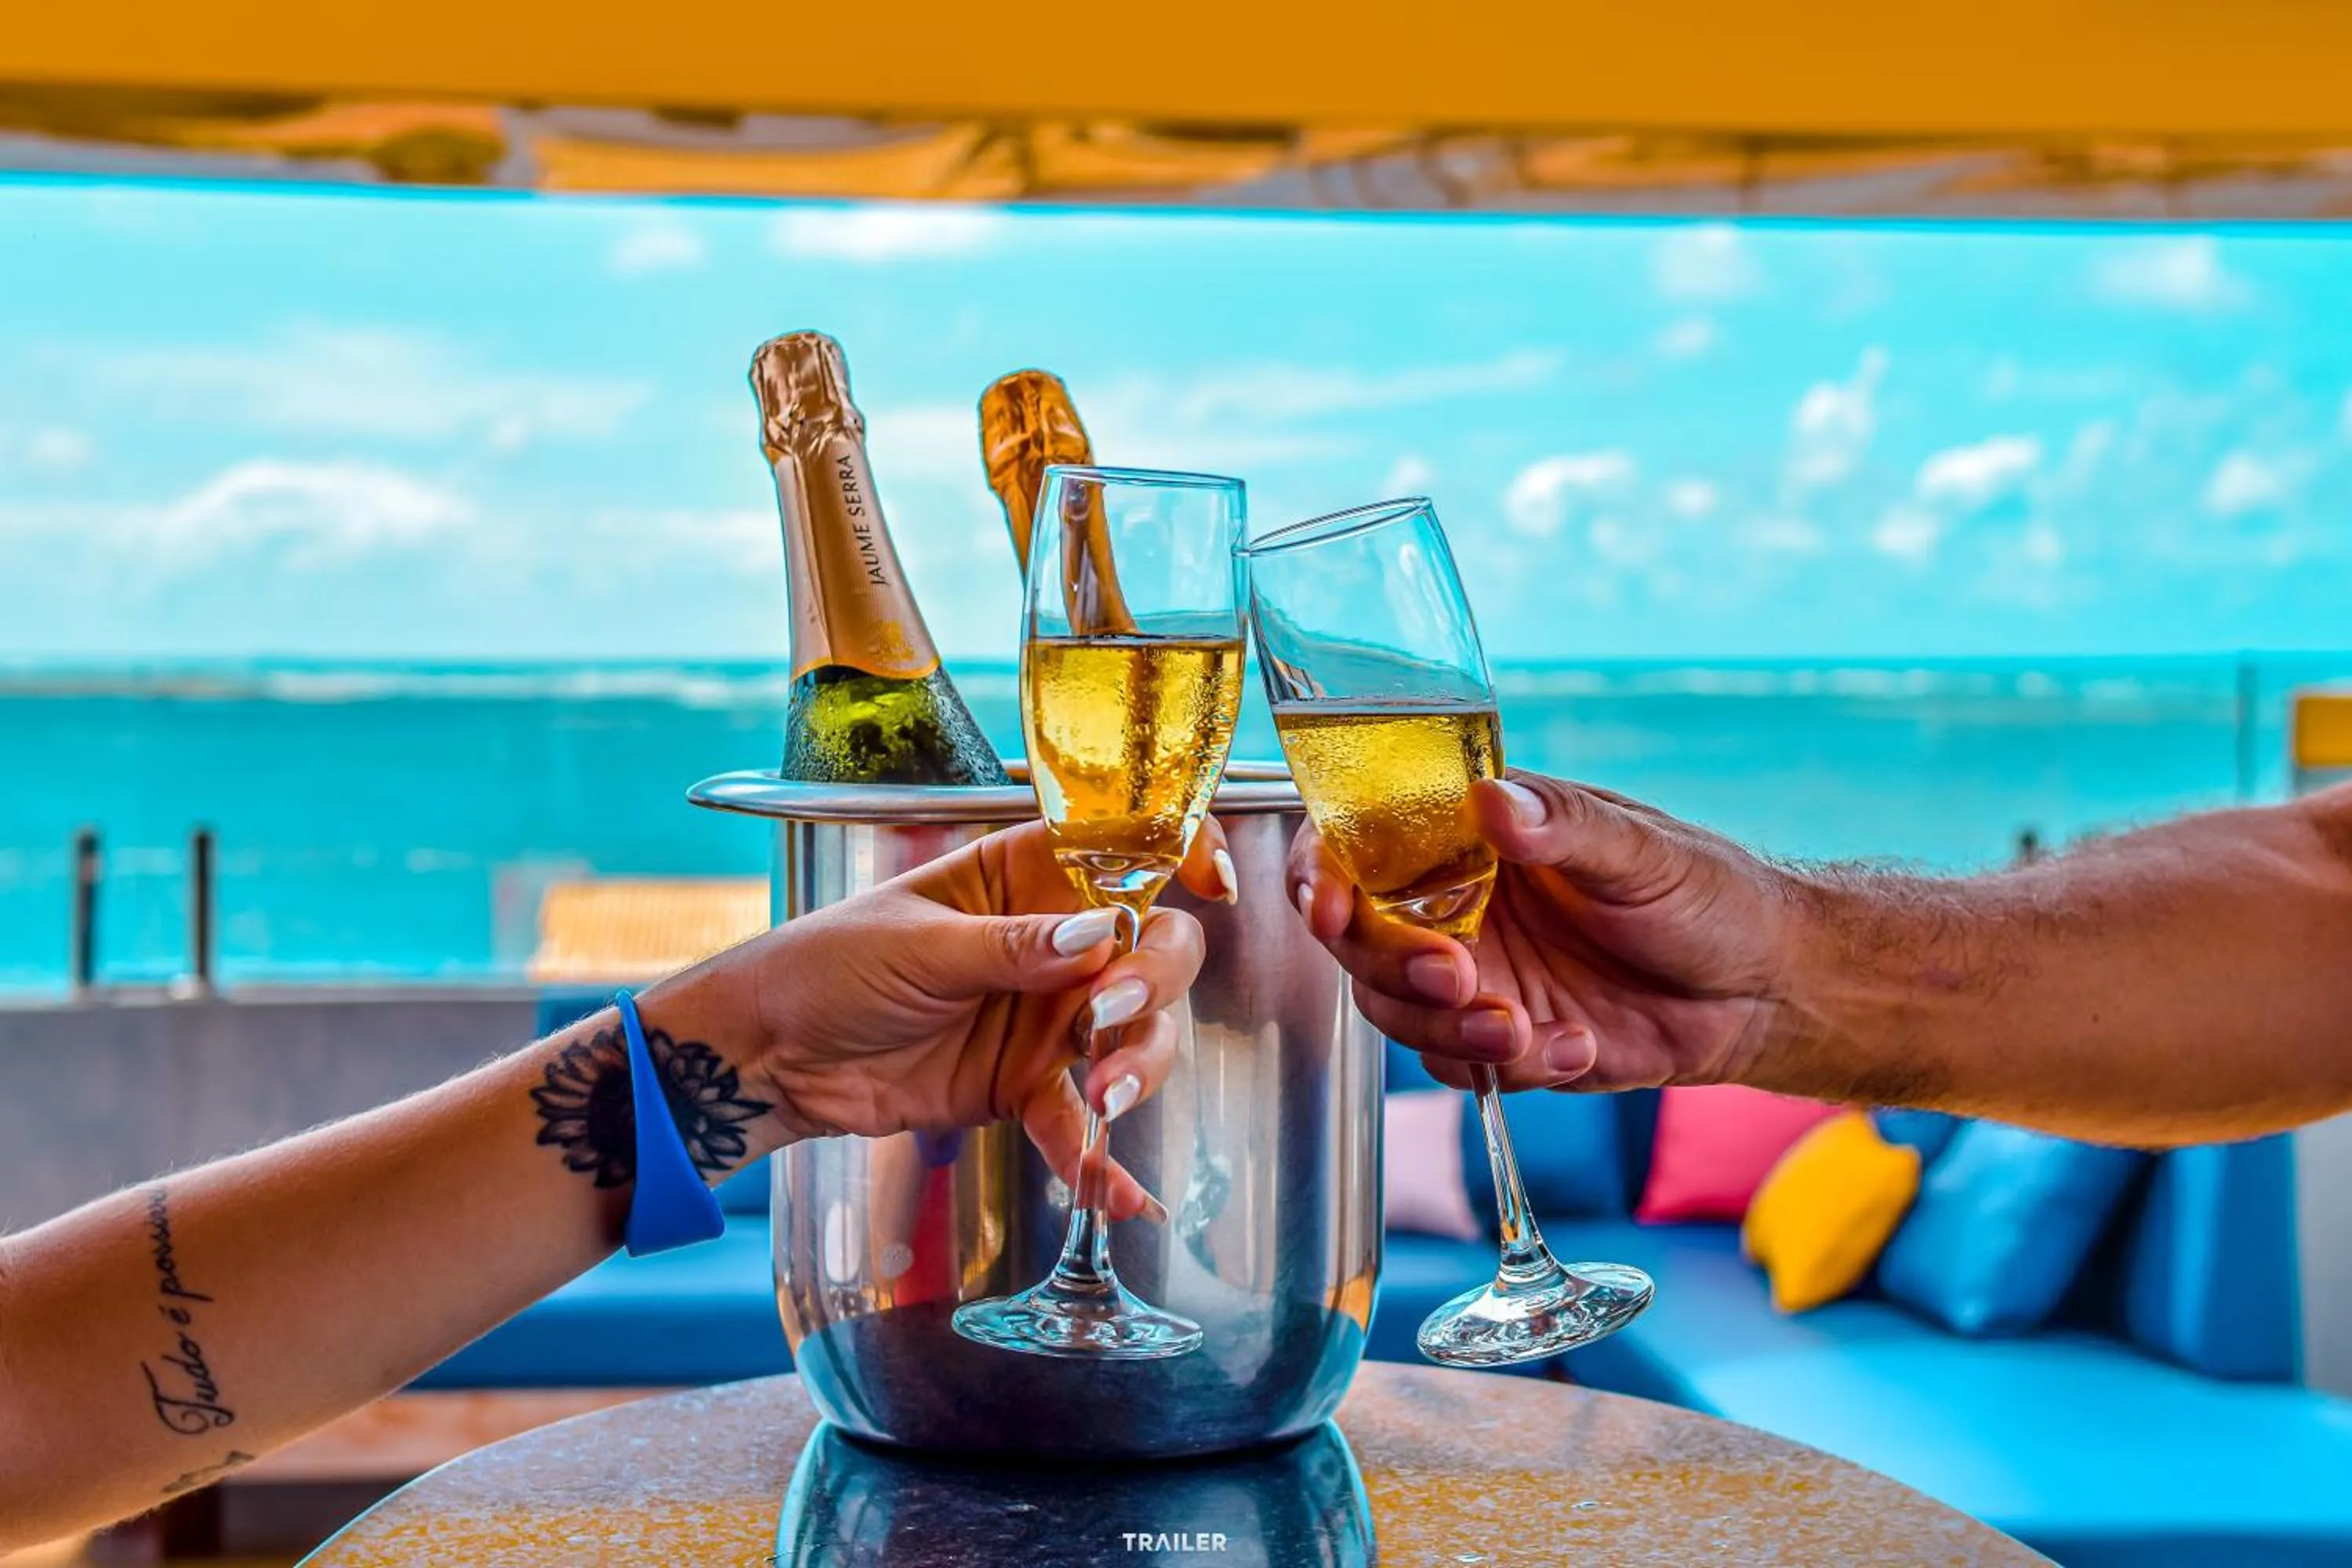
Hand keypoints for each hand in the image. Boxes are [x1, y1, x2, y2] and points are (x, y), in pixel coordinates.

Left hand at [672, 821, 1221, 1218]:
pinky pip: (1079, 1121)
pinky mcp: (1026, 1086)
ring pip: (1136, 1035)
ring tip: (1106, 1098)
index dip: (1179, 846)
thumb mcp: (916, 943)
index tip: (1205, 876)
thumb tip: (1097, 936)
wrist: (772, 1057)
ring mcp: (1047, 1016)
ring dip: (1138, 1065)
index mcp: (1024, 874)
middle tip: (1113, 1010)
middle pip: (1152, 946)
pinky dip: (1100, 1159)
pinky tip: (1120, 1195)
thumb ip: (1009, 947)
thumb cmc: (827, 966)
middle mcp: (1053, 940)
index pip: (1123, 843)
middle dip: (1154, 980)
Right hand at [1291, 771, 1795, 1092]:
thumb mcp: (1642, 850)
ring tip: (1526, 1030)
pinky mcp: (1501, 1039)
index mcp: (1472, 834)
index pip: (1359, 839)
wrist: (1766, 990)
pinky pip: (1458, 1065)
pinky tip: (1575, 1048)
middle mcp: (1456, 903)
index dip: (1322, 869)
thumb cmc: (1711, 896)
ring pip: (1396, 1010)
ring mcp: (1474, 974)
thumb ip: (1562, 826)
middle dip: (1394, 965)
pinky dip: (1506, 1068)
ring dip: (1448, 1029)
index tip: (1330, 904)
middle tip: (1456, 978)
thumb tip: (1493, 802)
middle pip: (1359, 937)